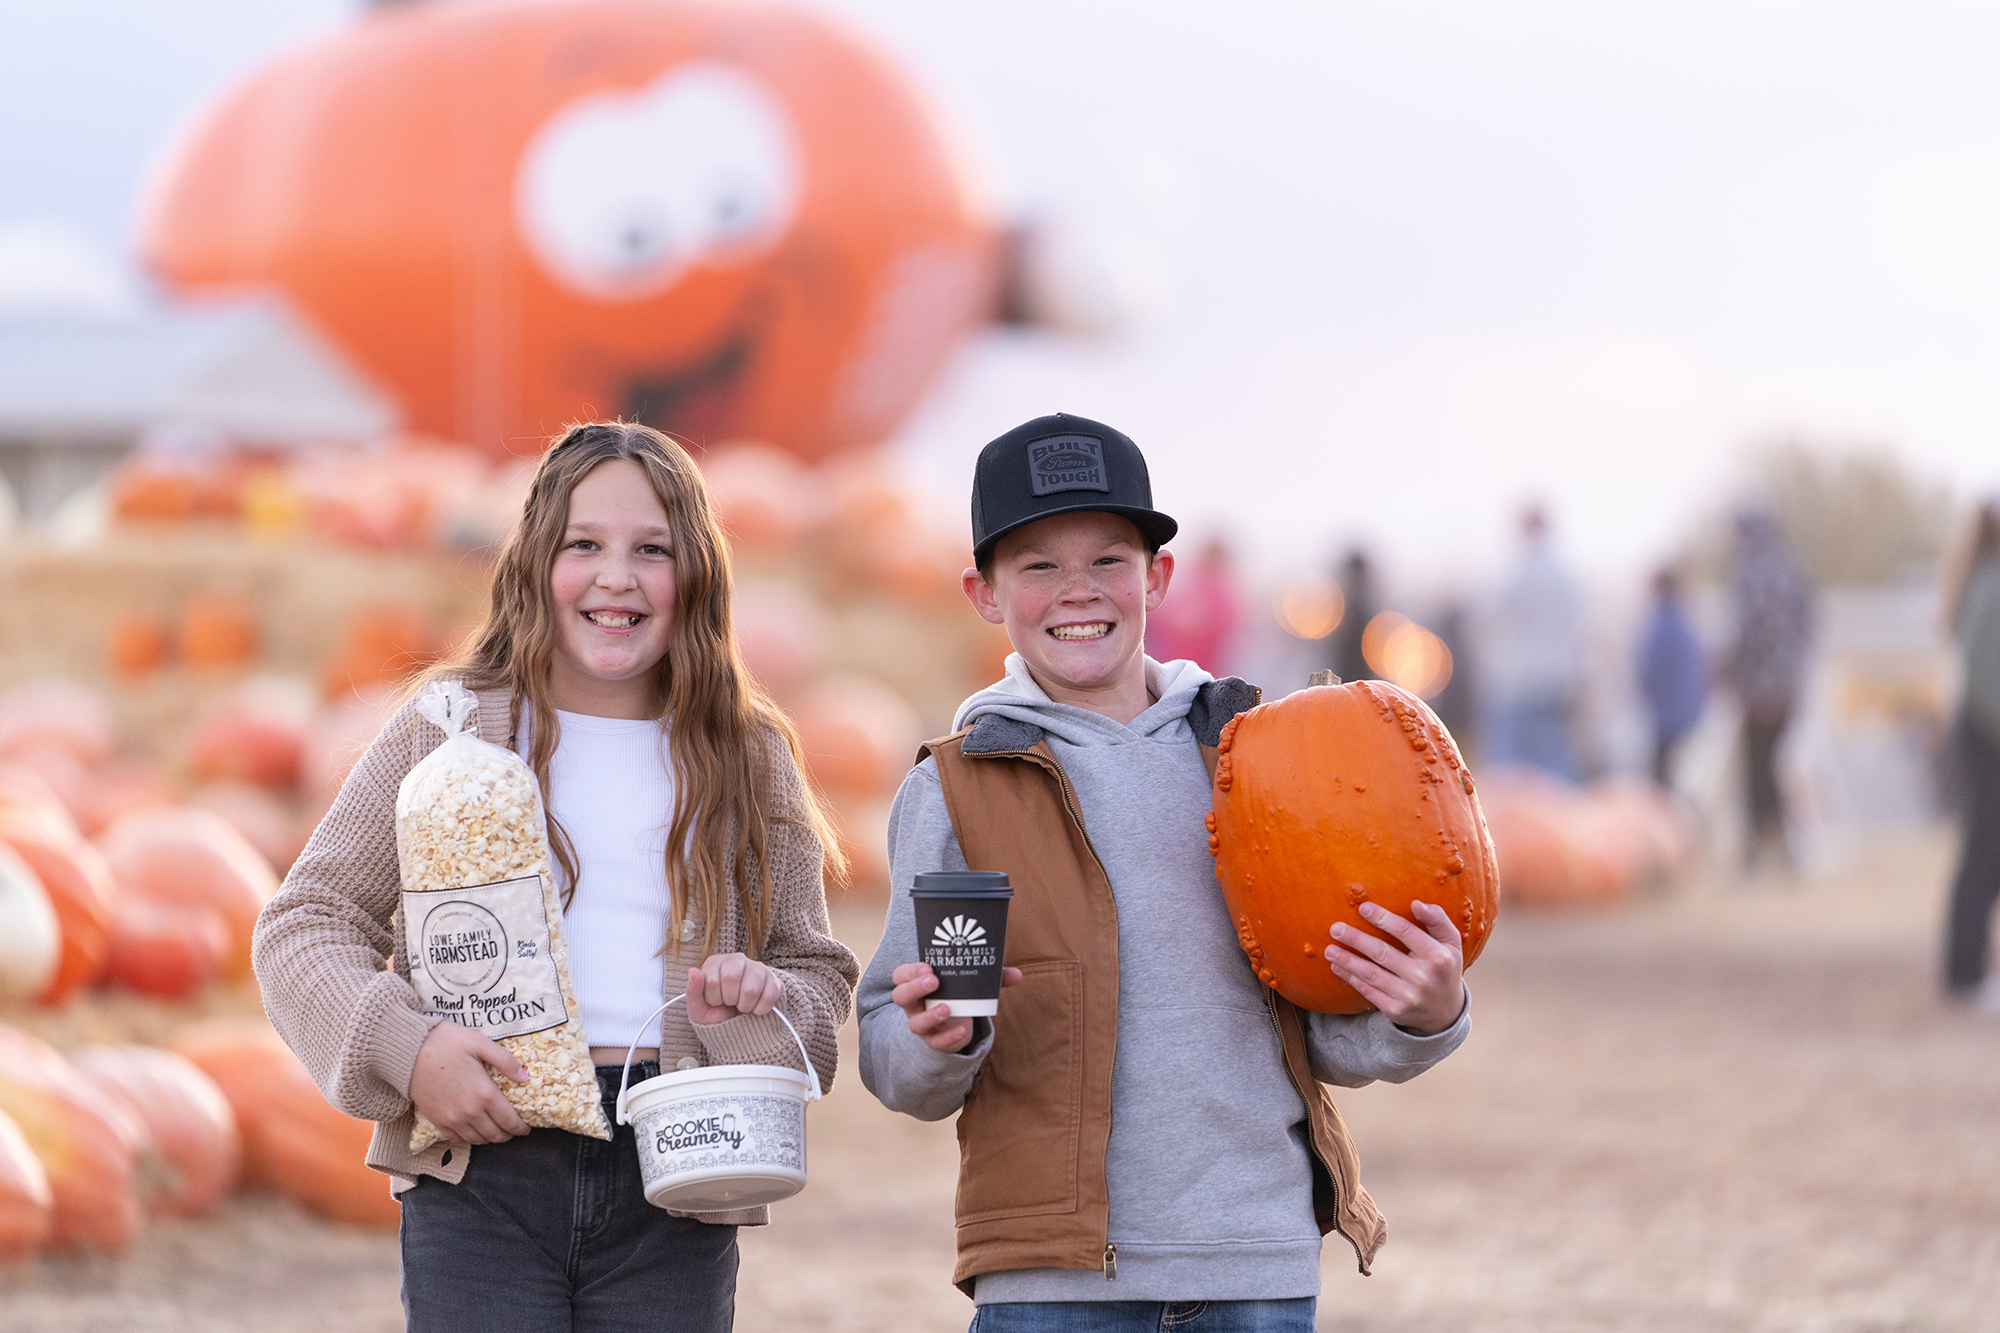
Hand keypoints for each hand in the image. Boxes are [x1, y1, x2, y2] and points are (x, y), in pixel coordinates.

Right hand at [408, 1021, 529, 1144]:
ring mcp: (452, 1120)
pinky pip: (457, 1139)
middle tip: (514, 1128)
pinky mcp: (437, 1121)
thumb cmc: (447, 1043)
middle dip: (508, 1134)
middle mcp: (470, 1112)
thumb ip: (505, 1061)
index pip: (509, 1120)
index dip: (521, 1127)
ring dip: (490, 1138)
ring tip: (496, 1130)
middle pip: (495, 1134)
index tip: (526, 1127)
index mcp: (484, 1094)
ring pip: (478, 1140)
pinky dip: (470, 1139)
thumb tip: (525, 1078)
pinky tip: (474, 1130)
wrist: (409, 1051)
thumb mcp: (480, 1043)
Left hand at [687, 954, 783, 1023]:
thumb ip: (693, 990)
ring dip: (744, 1006)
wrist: (738, 1024)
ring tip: (741, 1006)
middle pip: (731, 977)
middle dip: (729, 999)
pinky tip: (754, 1008)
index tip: (716, 1001)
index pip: (712, 979)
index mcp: (715, 962)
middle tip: (729, 1003)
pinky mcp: (773, 980)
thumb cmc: (716, 1012)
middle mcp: (736, 959)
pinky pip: (769, 996)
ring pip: (751, 988)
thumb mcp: (698, 1007)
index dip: (713, 997)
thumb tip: (693, 971)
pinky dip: (760, 1009)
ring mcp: (757, 968)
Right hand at [890, 963, 1022, 1052]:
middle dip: (915, 988)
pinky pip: (936, 1042)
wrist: (957, 1023)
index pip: (902, 975)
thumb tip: (1017, 975)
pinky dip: (949, 1036)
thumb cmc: (959, 995)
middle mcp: (915, 1005)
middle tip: (934, 982)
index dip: (911, 971)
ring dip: (930, 1016)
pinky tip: (962, 1030)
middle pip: (901, 997)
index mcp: (917, 984)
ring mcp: (922, 1024)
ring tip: (947, 1009)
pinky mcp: (935, 1041)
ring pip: (915, 1024)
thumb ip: (992, 978)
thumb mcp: (971, 984)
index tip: (929, 967)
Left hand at [1325, 901, 1464, 1036]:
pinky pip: (1368, 991)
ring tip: (1329, 950)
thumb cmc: (1444, 968)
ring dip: (1347, 960)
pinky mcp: (1395, 1011)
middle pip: (1382, 953)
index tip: (1362, 908)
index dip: (1382, 918)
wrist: (1445, 1013)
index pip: (1405, 932)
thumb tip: (1416, 903)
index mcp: (1438, 956)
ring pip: (1370, 974)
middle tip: (1335, 929)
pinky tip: (1337, 967)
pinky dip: (1350, 978)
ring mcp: (1408, 996)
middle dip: (1355, 939)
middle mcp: (1423, 977)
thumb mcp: (1451, 943)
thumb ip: (1437, 919)